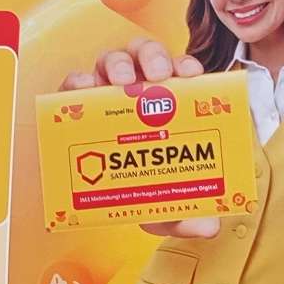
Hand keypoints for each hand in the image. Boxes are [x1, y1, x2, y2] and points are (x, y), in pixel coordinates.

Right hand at [62, 38, 216, 236]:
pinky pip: (74, 83)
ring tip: (122, 81)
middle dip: (154, 56)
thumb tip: (209, 227)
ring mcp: (105, 95)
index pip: (179, 73)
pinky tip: (86, 89)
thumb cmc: (140, 195)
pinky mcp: (74, 105)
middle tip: (159, 77)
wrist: (102, 204)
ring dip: (119, 63)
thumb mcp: (164, 210)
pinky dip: (79, 81)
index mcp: (167, 105)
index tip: (193, 74)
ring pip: (112, 59)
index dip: (186, 65)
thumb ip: (186, 216)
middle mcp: (137, 92)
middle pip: (146, 56)